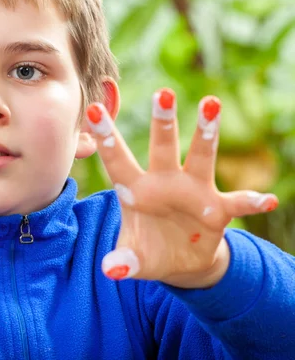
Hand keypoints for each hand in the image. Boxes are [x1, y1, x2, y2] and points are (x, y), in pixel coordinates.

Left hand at [87, 89, 277, 288]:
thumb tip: (110, 270)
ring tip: (210, 104)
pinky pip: (238, 203)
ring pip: (201, 157)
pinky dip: (252, 202)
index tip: (94, 108)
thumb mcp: (134, 258)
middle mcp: (165, 182)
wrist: (178, 262)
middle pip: (162, 146)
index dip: (106, 136)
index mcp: (136, 190)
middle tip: (162, 92)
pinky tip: (268, 201)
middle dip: (162, 120)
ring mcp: (193, 192)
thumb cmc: (148, 251)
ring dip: (206, 133)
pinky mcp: (218, 209)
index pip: (117, 160)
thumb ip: (123, 261)